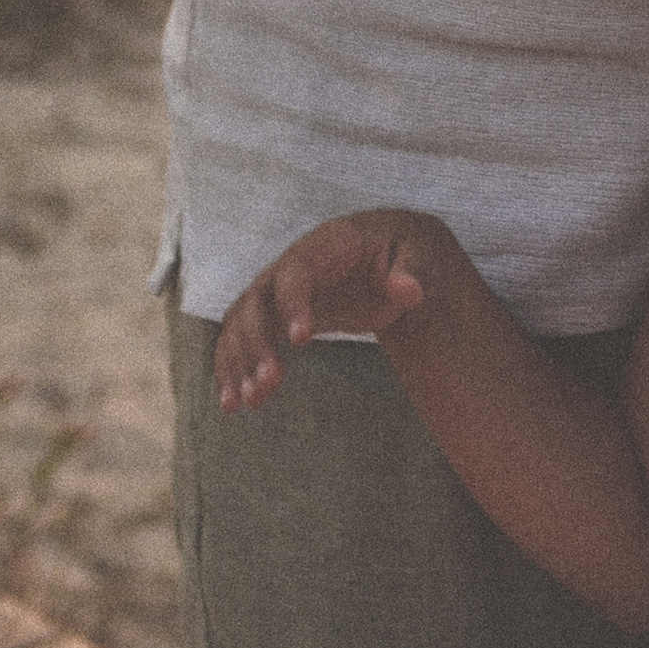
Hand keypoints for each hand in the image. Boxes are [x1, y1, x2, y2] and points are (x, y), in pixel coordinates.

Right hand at [213, 210, 440, 409]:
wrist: (387, 255)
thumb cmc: (403, 253)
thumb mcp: (416, 255)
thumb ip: (410, 271)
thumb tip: (409, 290)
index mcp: (326, 244)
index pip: (297, 269)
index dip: (293, 302)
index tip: (301, 339)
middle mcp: (291, 265)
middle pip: (258, 299)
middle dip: (258, 341)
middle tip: (270, 382)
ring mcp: (277, 290)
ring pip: (241, 322)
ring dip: (238, 361)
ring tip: (250, 402)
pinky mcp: (274, 316)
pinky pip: (241, 339)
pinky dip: (231, 368)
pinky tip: (232, 402)